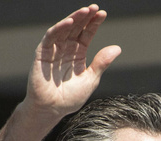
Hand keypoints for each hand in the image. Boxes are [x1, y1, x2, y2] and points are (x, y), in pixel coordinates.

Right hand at [23, 5, 121, 121]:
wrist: (52, 109)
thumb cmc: (70, 97)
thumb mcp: (91, 79)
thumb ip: (101, 62)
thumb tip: (117, 48)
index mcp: (78, 54)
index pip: (87, 34)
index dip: (94, 24)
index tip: (102, 14)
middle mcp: (66, 49)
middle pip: (76, 28)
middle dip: (85, 17)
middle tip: (95, 8)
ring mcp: (54, 50)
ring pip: (64, 29)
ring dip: (74, 19)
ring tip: (85, 11)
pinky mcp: (43, 53)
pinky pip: (51, 37)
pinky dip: (59, 29)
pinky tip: (69, 22)